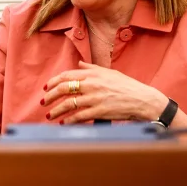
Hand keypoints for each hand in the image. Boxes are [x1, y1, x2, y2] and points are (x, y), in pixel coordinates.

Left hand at [42, 61, 167, 123]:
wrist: (143, 100)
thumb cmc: (127, 86)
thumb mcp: (110, 72)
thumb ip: (92, 68)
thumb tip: (79, 63)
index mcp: (93, 74)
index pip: (66, 75)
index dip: (53, 82)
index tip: (46, 88)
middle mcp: (92, 85)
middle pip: (63, 88)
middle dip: (50, 96)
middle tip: (43, 102)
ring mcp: (95, 98)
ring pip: (68, 104)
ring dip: (56, 110)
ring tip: (49, 115)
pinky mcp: (99, 111)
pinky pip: (79, 116)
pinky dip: (68, 120)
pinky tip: (63, 122)